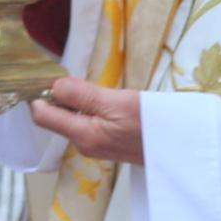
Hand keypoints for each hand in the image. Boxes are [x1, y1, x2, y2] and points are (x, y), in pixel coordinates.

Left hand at [29, 77, 144, 165]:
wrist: (182, 145)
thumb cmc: (154, 124)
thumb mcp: (119, 102)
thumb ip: (83, 94)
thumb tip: (53, 86)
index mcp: (83, 136)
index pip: (42, 116)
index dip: (38, 94)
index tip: (46, 75)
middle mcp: (83, 144)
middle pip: (53, 117)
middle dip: (56, 96)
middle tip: (72, 76)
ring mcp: (94, 145)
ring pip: (69, 118)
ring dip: (73, 100)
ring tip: (90, 85)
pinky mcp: (104, 143)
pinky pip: (84, 122)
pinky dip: (85, 107)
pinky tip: (100, 98)